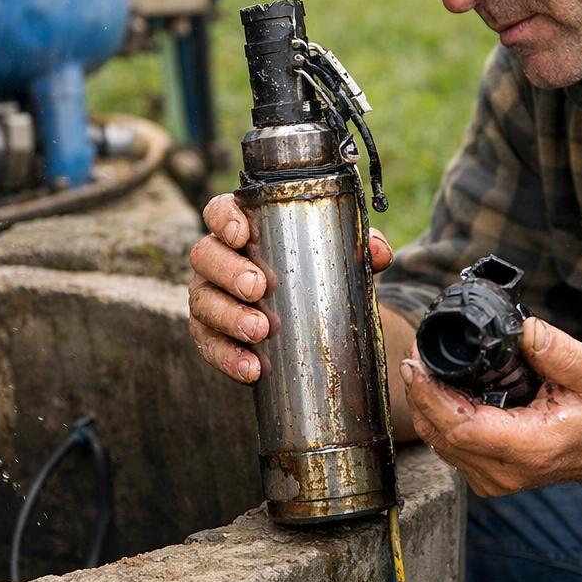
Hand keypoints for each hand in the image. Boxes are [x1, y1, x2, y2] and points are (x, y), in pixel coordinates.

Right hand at [187, 193, 392, 382]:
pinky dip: (230, 358)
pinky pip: (210, 346)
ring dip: (229, 317)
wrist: (314, 321)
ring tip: (259, 331)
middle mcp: (218, 261)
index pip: (220, 212)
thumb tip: (378, 252)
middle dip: (229, 271)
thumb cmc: (317, 275)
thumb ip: (362, 248)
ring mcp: (210, 299)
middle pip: (206, 256)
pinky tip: (252, 368)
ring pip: (203, 302)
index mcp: (243, 231)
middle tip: (258, 287)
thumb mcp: (340, 259)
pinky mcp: (212, 336)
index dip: (224, 219)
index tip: (241, 233)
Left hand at [398, 317, 581, 496]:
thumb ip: (561, 352)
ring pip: (438, 440)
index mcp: (531, 448)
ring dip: (426, 401)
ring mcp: (492, 479)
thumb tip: (524, 329)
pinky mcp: (484, 474)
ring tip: (426, 362)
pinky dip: (437, 413)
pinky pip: (447, 444)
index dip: (432, 395)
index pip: (462, 427)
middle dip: (422, 390)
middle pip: (441, 433)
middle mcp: (505, 472)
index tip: (418, 363)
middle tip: (418, 351)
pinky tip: (441, 385)